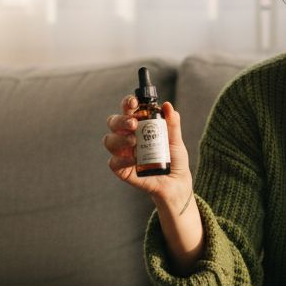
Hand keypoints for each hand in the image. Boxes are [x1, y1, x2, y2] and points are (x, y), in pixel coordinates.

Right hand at [103, 95, 192, 209]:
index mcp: (138, 126)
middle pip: (113, 122)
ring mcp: (123, 153)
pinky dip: (123, 159)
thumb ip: (172, 123)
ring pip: (109, 140)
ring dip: (119, 138)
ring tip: (134, 141)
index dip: (127, 103)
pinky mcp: (122, 170)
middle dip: (121, 120)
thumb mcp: (176, 140)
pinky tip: (134, 160)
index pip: (128, 110)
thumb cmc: (175, 160)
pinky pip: (114, 162)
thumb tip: (168, 106)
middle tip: (133, 123)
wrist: (176, 183)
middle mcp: (127, 137)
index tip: (134, 102)